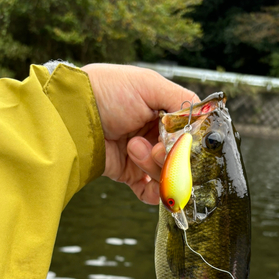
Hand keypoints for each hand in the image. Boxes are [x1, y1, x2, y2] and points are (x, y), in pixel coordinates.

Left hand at [81, 63, 198, 204]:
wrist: (72, 115)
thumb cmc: (107, 92)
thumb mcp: (149, 85)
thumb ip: (182, 101)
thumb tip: (206, 118)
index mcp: (164, 113)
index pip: (191, 134)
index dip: (188, 141)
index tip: (180, 140)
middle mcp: (157, 136)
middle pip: (182, 159)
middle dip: (170, 156)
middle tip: (154, 146)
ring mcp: (144, 157)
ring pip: (168, 176)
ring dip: (154, 166)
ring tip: (132, 148)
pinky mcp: (130, 175)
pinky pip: (151, 193)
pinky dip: (153, 192)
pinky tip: (141, 179)